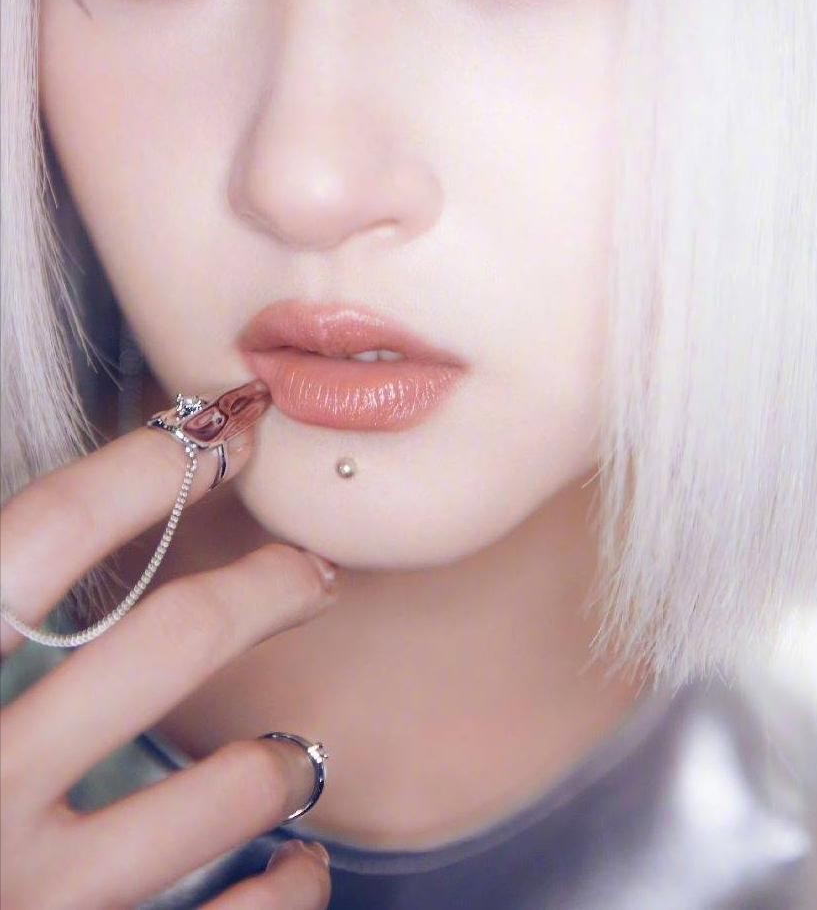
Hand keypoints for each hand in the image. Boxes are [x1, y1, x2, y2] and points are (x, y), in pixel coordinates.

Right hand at [0, 391, 336, 909]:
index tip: (231, 430)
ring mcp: (28, 900)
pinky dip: (284, 887)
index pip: (48, 536)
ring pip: (219, 794)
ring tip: (290, 750)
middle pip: (162, 644)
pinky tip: (292, 861)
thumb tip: (80, 509)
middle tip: (313, 568)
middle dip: (263, 587)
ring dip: (277, 759)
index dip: (151, 468)